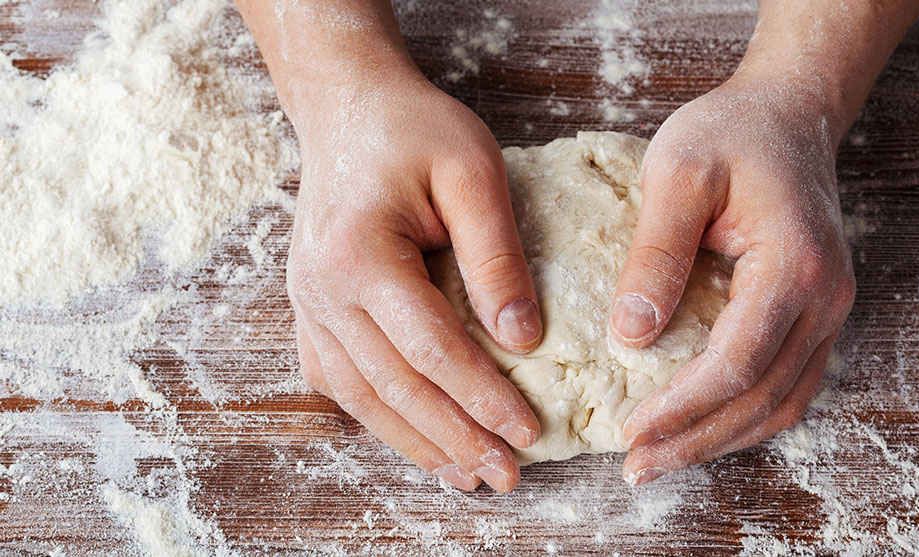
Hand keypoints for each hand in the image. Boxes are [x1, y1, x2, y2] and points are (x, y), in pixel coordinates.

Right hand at [287, 68, 541, 491]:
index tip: (529, 431)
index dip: (482, 396)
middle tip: (505, 475)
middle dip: (455, 437)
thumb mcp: (473, 172)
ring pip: (362, 396)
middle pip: (396, 386)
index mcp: (360, 255)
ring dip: (416, 442)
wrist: (348, 110)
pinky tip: (414, 439)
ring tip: (466, 475)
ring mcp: (307, 304)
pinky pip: (339, 380)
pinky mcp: (310, 309)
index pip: (431, 348)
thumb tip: (522, 339)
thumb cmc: (414, 131)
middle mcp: (322, 290)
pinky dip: (378, 417)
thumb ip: (496, 257)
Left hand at [611, 71, 855, 484]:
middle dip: (696, 440)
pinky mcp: (812, 314)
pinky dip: (741, 416)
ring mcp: (825, 310)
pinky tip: (697, 427)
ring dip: (719, 439)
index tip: (630, 431)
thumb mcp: (676, 174)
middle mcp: (823, 298)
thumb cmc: (729, 134)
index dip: (683, 407)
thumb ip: (655, 255)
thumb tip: (630, 336)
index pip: (737, 362)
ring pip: (781, 403)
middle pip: (763, 398)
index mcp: (793, 265)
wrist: (784, 114)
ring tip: (659, 459)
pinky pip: (784, 384)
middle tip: (636, 465)